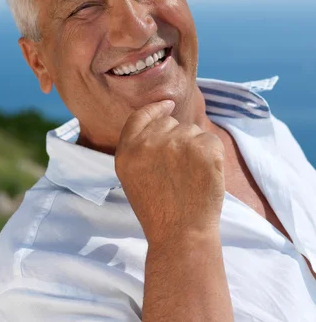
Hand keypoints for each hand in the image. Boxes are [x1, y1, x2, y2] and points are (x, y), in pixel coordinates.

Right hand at [115, 100, 225, 246]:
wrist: (181, 235)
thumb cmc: (158, 210)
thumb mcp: (131, 176)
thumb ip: (139, 146)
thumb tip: (163, 117)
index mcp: (128, 150)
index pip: (141, 116)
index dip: (155, 109)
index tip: (168, 105)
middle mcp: (149, 142)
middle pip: (170, 123)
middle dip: (177, 137)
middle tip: (180, 169)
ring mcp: (177, 143)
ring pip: (193, 130)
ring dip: (196, 147)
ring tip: (191, 177)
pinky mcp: (203, 149)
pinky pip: (211, 140)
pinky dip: (213, 155)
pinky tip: (205, 175)